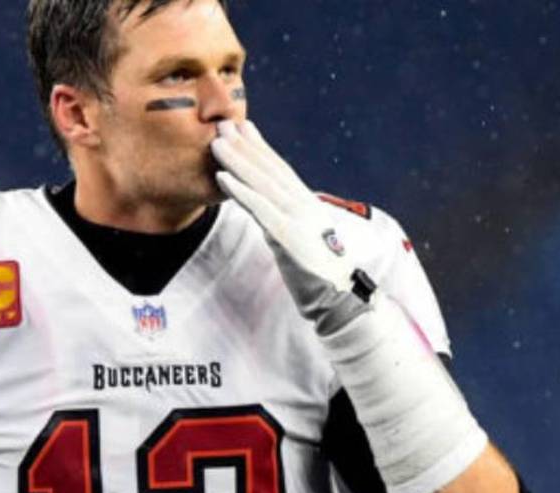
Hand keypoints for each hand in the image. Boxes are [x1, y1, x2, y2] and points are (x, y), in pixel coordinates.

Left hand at [210, 119, 369, 334]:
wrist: (342, 302)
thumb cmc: (321, 277)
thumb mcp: (301, 242)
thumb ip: (285, 223)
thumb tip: (267, 214)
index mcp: (308, 206)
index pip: (281, 170)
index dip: (260, 147)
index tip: (244, 127)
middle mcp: (304, 206)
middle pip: (270, 170)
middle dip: (245, 145)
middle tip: (223, 124)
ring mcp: (298, 220)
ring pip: (262, 184)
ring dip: (238, 161)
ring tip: (217, 143)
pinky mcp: (289, 237)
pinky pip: (260, 209)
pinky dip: (240, 191)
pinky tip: (222, 177)